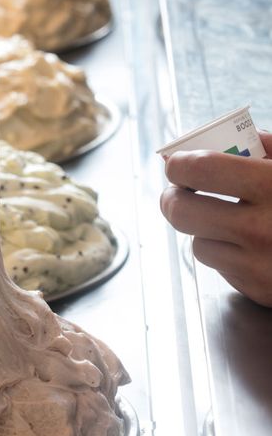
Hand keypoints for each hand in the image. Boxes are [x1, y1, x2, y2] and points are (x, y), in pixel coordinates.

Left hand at [161, 132, 271, 306]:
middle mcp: (260, 230)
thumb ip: (268, 146)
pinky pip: (223, 270)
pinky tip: (250, 245)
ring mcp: (259, 268)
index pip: (198, 170)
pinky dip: (228, 256)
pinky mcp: (261, 294)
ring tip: (224, 219)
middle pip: (180, 212)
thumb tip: (220, 141)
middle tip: (178, 191)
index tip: (176, 163)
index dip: (178, 163)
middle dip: (173, 198)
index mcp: (271, 187)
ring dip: (203, 231)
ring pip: (198, 245)